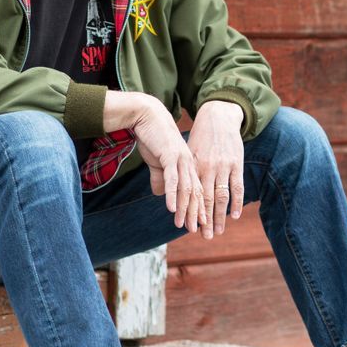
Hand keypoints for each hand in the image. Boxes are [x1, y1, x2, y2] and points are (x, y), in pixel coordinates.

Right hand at [103, 91, 205, 232]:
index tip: (199, 224)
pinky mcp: (169, 156)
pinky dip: (171, 195)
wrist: (147, 115)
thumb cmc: (152, 137)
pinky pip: (172, 180)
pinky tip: (170, 208)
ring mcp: (180, 160)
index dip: (198, 207)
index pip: (196, 190)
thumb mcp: (158, 161)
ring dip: (183, 208)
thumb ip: (161, 178)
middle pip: (195, 193)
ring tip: (182, 225)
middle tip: (196, 231)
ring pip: (185, 189)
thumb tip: (161, 194)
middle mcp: (188, 163)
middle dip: (195, 213)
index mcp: (188, 164)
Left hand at [187, 101, 243, 238]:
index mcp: (194, 166)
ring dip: (219, 216)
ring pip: (221, 196)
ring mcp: (223, 166)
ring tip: (217, 232)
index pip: (191, 194)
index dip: (189, 211)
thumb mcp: (188, 152)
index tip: (186, 227)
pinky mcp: (236, 163)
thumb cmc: (201, 136)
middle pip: (205, 199)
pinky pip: (237, 186)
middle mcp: (207, 168)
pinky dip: (236, 202)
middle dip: (204, 219)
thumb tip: (167, 190)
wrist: (218, 116)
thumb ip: (182, 171)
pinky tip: (234, 216)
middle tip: (203, 237)